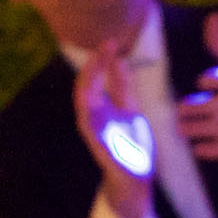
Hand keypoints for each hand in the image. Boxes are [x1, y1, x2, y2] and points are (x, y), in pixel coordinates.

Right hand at [73, 45, 156, 214]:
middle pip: (87, 85)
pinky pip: (90, 128)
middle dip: (94, 65)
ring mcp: (93, 131)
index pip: (96, 78)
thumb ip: (122, 87)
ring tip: (96, 61)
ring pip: (83, 103)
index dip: (101, 60)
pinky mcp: (98, 146)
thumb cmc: (130, 142)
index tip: (110, 42)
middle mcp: (91, 116)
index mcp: (99, 106)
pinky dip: (90, 113)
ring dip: (90, 82)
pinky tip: (93, 97)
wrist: (135, 176)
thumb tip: (119, 59)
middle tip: (104, 46)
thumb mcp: (130, 108)